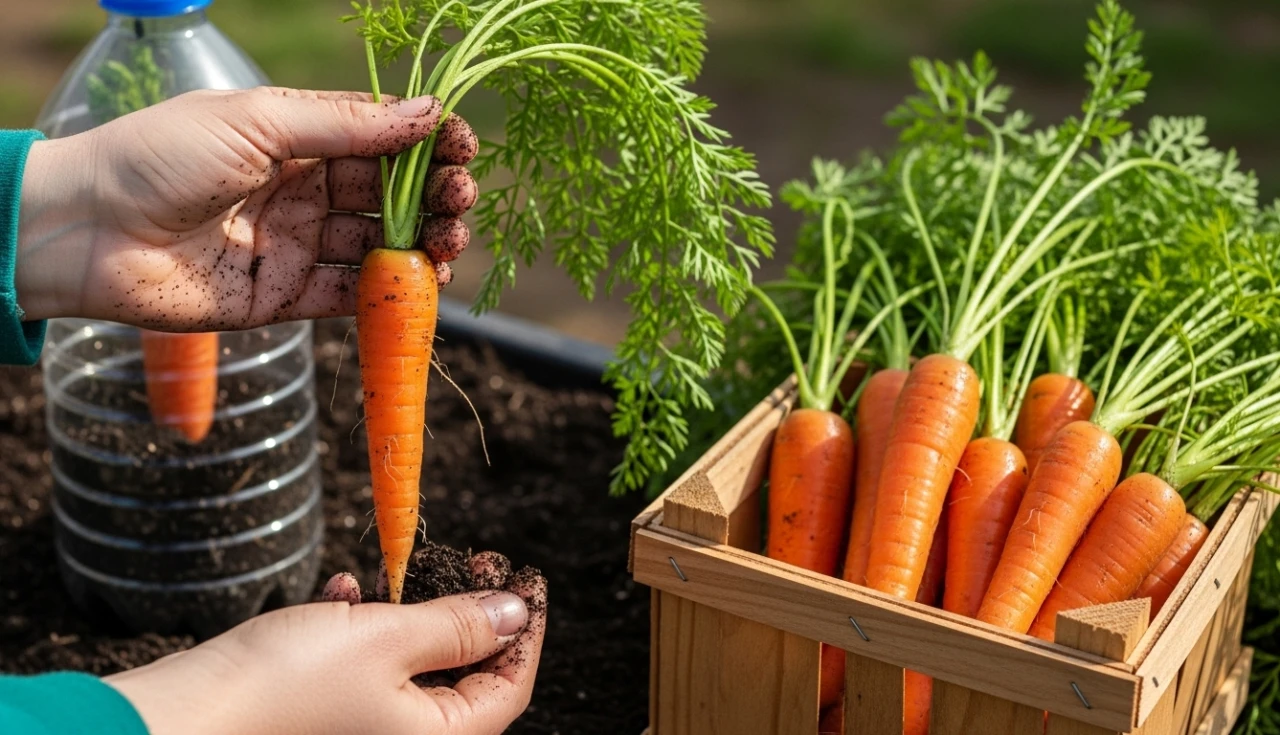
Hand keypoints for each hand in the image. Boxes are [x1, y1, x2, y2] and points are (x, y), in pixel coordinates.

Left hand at [15, 86, 478, 329]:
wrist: (89, 233)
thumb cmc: (161, 156)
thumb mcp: (258, 121)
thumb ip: (346, 125)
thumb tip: (429, 111)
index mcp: (296, 138)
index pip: (381, 139)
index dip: (428, 142)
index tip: (464, 147)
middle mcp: (303, 191)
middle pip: (390, 195)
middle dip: (434, 195)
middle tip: (461, 199)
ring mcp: (296, 245)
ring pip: (379, 246)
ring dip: (423, 243)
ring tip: (449, 241)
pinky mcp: (285, 298)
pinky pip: (349, 296)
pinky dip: (389, 291)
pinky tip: (420, 280)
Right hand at [105, 553, 546, 734]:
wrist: (184, 716)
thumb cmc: (287, 684)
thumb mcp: (388, 638)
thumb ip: (459, 624)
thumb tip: (516, 612)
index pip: (511, 687)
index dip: (525, 629)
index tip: (528, 578)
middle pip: (466, 676)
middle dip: (471, 611)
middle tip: (477, 559)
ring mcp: (363, 729)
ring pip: (413, 665)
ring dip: (415, 612)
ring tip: (410, 567)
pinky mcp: (325, 714)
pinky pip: (365, 669)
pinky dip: (364, 627)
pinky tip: (345, 588)